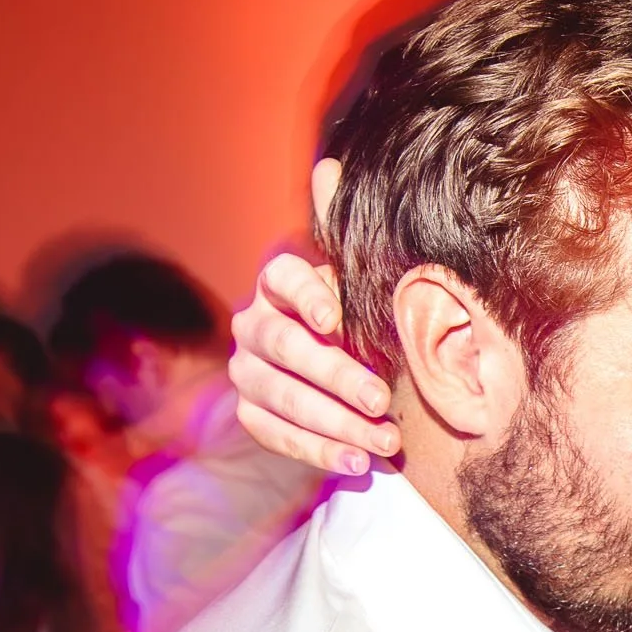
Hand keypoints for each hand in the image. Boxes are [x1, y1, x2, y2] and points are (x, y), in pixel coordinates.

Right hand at [227, 159, 402, 474]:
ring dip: (334, 422)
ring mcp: (247, 372)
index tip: (336, 319)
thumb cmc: (359, 314)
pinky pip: (278, 435)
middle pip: (284, 347)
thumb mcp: (361, 276)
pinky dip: (320, 451)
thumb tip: (330, 168)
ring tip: (384, 439)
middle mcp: (252, 324)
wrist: (347, 365)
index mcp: (278, 283)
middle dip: (334, 375)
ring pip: (281, 397)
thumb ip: (342, 229)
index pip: (281, 278)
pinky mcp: (251, 413)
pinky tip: (359, 463)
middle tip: (380, 397)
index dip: (306, 295)